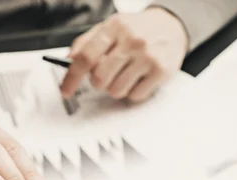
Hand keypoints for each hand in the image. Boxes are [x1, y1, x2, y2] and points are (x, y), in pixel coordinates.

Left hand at [60, 7, 187, 101]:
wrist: (171, 26)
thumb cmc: (137, 29)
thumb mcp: (110, 26)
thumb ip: (87, 41)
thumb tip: (69, 59)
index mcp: (114, 27)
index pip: (86, 56)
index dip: (72, 77)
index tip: (65, 90)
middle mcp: (132, 40)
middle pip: (100, 78)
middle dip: (99, 82)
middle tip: (106, 74)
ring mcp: (147, 56)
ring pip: (116, 90)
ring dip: (116, 88)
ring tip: (125, 74)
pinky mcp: (161, 70)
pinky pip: (135, 96)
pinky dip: (133, 91)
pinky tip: (138, 78)